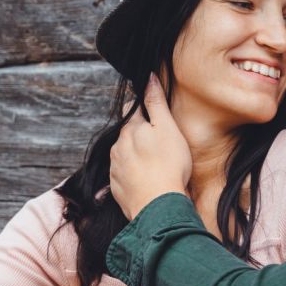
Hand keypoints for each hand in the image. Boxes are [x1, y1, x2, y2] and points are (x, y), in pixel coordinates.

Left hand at [110, 74, 191, 219]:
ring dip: (137, 154)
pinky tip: (149, 179)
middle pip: (128, 133)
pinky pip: (125, 175)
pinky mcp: (117, 188)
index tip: (155, 113)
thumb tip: (148, 78)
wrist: (159, 206)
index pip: (133, 109)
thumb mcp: (167, 128)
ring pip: (125, 154)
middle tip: (160, 141)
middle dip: (141, 133)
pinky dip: (135, 174)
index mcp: (130, 130)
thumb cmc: (169, 165)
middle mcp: (118, 147)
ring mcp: (116, 168)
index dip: (145, 108)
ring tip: (156, 162)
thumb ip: (156, 102)